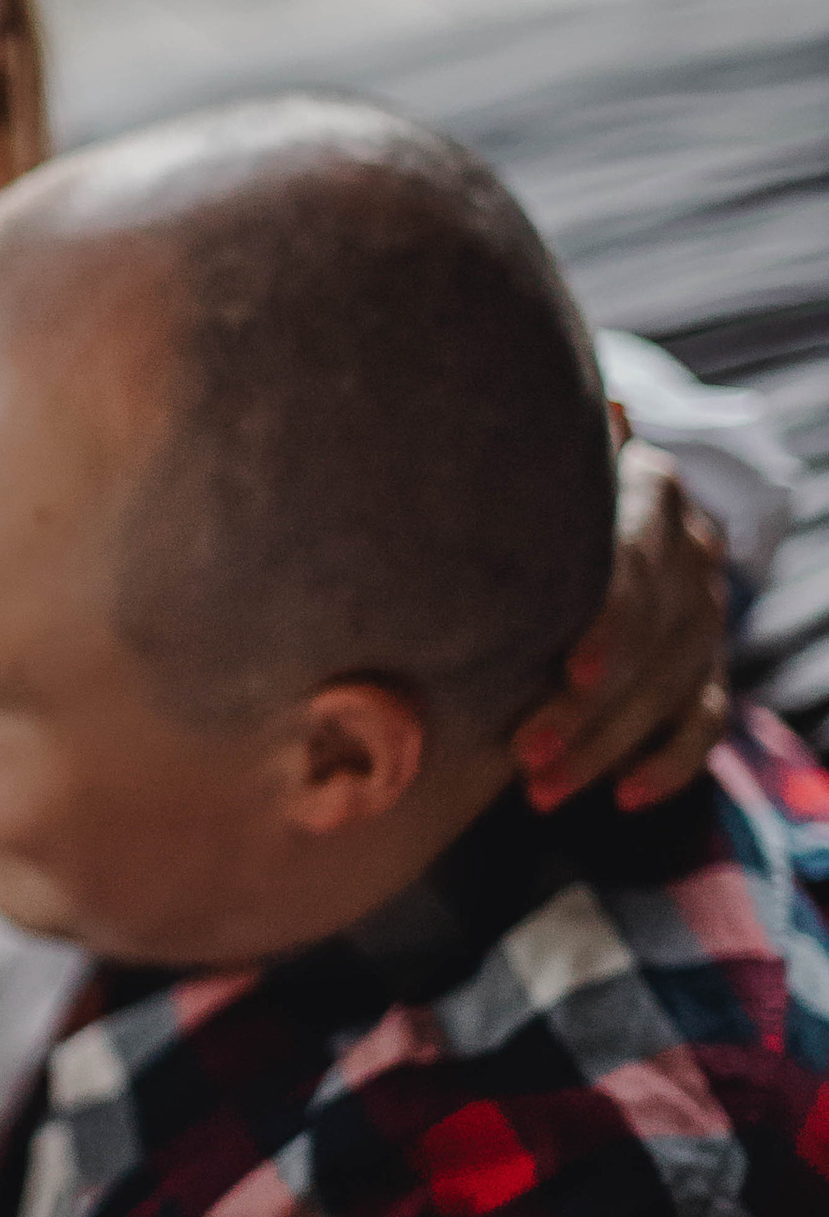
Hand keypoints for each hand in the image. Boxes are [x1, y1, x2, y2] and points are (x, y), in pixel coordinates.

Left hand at [514, 437, 731, 813]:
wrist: (556, 518)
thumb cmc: (509, 501)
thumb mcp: (514, 478)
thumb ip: (516, 472)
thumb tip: (561, 421)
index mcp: (646, 488)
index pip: (641, 557)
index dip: (613, 619)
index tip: (573, 672)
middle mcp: (690, 549)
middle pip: (654, 638)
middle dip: (589, 706)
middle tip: (525, 755)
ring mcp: (704, 612)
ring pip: (671, 688)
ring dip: (607, 747)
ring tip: (539, 788)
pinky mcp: (705, 666)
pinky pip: (705, 722)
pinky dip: (670, 763)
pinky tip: (623, 795)